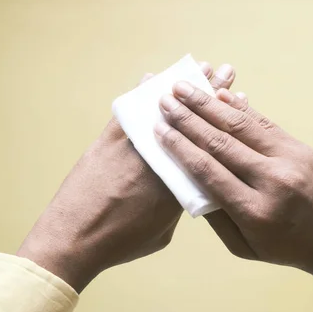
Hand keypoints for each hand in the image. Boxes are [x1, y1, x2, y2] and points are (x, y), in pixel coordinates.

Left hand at [17, 63, 236, 291]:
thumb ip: (176, 204)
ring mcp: (134, 145)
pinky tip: (153, 79)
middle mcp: (160, 159)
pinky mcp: (109, 139)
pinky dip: (141, 93)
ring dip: (184, 88)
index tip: (238, 100)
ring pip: (165, 110)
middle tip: (226, 71)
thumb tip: (180, 186)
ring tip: (200, 69)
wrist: (74, 239)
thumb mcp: (162, 232)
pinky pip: (130, 110)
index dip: (224, 121)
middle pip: (193, 120)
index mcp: (179, 184)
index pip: (209, 147)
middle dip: (211, 93)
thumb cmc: (119, 242)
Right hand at [154, 82, 312, 281]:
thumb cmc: (286, 248)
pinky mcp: (300, 148)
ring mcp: (290, 159)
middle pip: (221, 142)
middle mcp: (272, 180)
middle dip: (188, 119)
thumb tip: (189, 179)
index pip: (208, 170)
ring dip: (209, 104)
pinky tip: (219, 94)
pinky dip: (239, 108)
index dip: (180, 147)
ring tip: (184, 88)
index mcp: (254, 210)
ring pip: (241, 125)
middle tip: (164, 100)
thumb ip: (216, 214)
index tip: (159, 129)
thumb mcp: (244, 247)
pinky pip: (264, 123)